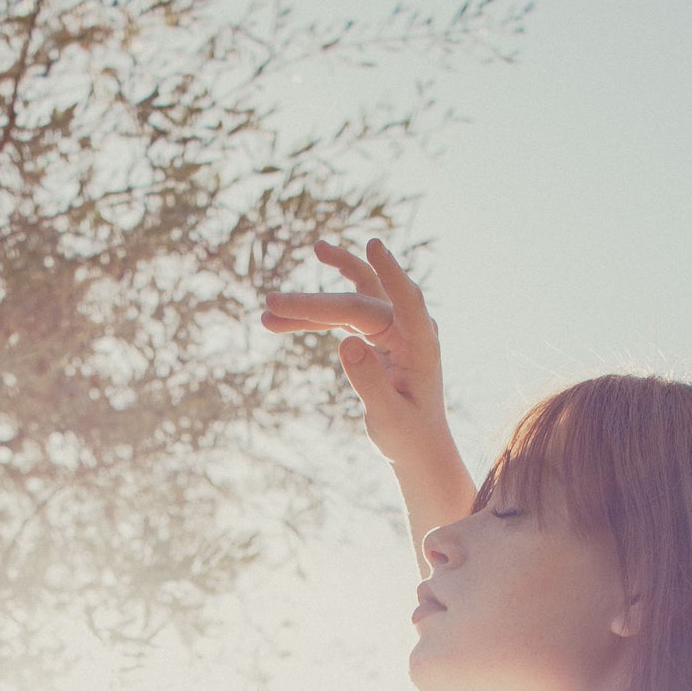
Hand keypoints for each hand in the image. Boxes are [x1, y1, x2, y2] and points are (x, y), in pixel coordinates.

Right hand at [261, 238, 450, 471]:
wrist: (417, 445)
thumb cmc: (408, 436)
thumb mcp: (388, 418)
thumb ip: (370, 382)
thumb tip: (345, 343)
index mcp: (422, 343)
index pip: (405, 299)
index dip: (389, 271)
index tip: (374, 245)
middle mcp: (409, 326)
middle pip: (358, 302)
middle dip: (313, 303)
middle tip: (271, 303)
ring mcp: (391, 325)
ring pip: (349, 300)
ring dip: (310, 304)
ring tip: (269, 305)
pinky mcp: (376, 331)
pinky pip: (342, 314)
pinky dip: (314, 317)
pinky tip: (285, 315)